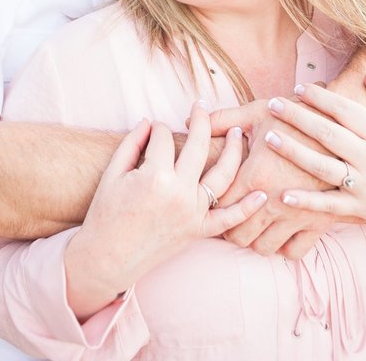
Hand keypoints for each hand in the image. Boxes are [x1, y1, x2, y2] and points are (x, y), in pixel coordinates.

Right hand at [64, 105, 265, 316]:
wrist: (108, 258)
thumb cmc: (105, 215)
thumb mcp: (112, 175)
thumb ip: (131, 144)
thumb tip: (148, 122)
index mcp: (154, 176)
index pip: (162, 138)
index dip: (156, 128)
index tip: (152, 128)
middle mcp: (179, 192)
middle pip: (197, 146)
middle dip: (200, 121)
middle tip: (201, 107)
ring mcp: (192, 212)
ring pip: (222, 176)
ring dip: (233, 151)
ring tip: (238, 132)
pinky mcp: (198, 231)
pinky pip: (228, 218)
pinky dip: (246, 207)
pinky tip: (260, 192)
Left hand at [207, 100, 334, 257]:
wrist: (348, 131)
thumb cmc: (299, 118)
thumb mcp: (259, 112)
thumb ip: (223, 118)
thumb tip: (192, 118)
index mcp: (254, 177)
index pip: (219, 207)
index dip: (210, 206)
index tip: (210, 200)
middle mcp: (273, 202)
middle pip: (237, 235)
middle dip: (228, 228)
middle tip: (228, 216)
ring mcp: (297, 216)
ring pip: (263, 248)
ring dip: (254, 239)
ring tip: (251, 225)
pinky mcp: (318, 224)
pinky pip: (294, 252)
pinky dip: (282, 246)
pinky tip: (277, 231)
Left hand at [265, 74, 365, 248]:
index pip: (347, 111)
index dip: (321, 98)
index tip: (298, 87)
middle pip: (329, 135)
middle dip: (298, 118)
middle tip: (273, 104)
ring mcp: (364, 185)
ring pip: (324, 167)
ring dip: (294, 152)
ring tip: (269, 137)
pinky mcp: (358, 208)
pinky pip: (329, 205)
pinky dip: (307, 201)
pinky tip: (283, 194)